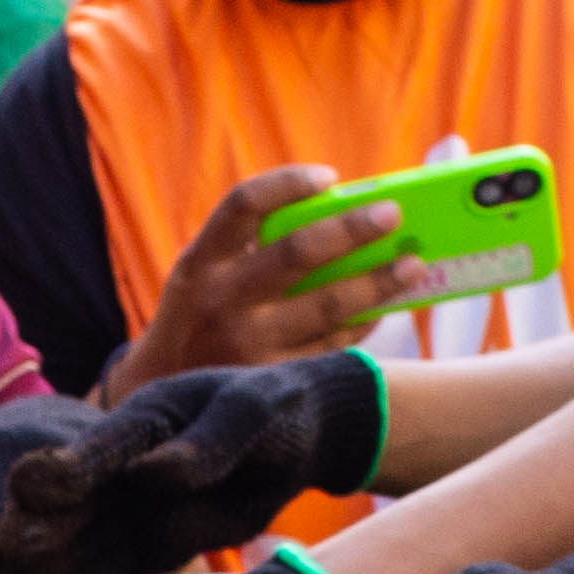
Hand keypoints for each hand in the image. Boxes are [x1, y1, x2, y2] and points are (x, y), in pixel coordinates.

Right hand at [0, 350, 386, 573]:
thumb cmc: (269, 413)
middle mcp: (123, 466)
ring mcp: (129, 508)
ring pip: (73, 540)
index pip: (100, 448)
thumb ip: (206, 445)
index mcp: (143, 421)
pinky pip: (97, 570)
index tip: (24, 487)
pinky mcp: (142, 545)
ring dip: (34, 566)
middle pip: (70, 501)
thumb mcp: (249, 416)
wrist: (292, 439)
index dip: (64, 470)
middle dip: (30, 528)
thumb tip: (150, 475)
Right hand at [109, 161, 433, 393]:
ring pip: (327, 306)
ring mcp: (247, 346)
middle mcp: (221, 301)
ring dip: (377, 282)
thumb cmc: (198, 317)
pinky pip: (331, 347)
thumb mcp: (201, 275)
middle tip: (392, 213)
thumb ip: (248, 245)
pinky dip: (362, 324)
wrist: (161, 396)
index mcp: (200, 263)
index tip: (329, 177)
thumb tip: (336, 213)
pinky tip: (382, 309)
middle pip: (297, 253)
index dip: (289, 184)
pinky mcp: (272, 382)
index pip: (243, 205)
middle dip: (352, 229)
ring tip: (413, 265)